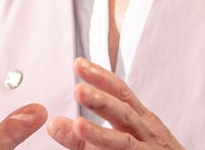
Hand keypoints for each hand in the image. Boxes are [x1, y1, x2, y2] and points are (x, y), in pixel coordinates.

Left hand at [47, 58, 185, 149]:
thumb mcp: (117, 142)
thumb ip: (84, 137)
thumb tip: (53, 122)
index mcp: (140, 118)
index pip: (120, 91)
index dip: (101, 76)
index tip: (79, 63)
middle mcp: (148, 130)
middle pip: (123, 109)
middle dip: (101, 98)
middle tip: (77, 88)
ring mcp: (151, 148)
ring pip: (125, 138)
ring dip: (101, 132)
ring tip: (78, 125)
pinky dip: (107, 147)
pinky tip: (91, 144)